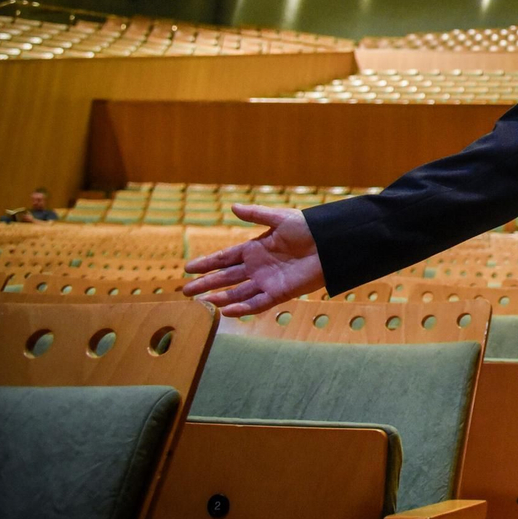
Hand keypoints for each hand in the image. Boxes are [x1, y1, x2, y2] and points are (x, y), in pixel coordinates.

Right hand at [182, 204, 325, 316]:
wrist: (331, 243)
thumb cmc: (309, 228)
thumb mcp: (280, 218)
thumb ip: (256, 215)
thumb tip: (233, 207)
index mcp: (255, 248)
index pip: (225, 258)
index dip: (207, 263)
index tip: (188, 268)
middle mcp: (258, 266)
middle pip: (226, 277)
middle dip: (206, 284)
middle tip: (186, 291)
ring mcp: (267, 280)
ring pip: (238, 292)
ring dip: (220, 297)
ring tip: (202, 302)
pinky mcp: (280, 292)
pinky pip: (258, 303)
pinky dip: (243, 308)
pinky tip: (227, 311)